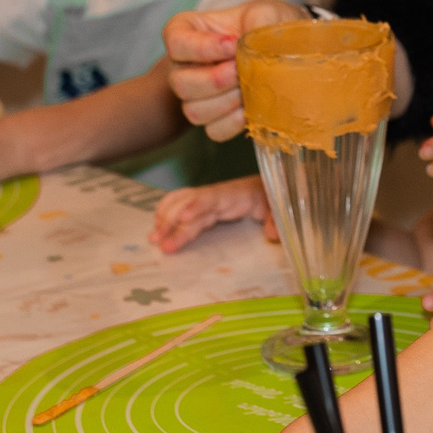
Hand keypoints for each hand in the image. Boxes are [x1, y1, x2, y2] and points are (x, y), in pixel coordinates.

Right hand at [149, 176, 274, 252]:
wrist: (268, 188)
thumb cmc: (271, 200)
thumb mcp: (279, 209)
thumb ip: (277, 220)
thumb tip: (271, 234)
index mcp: (235, 195)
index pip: (211, 198)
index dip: (197, 206)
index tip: (184, 217)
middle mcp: (216, 195)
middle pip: (189, 205)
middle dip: (173, 222)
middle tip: (160, 243)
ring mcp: (208, 199)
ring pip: (180, 204)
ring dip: (165, 218)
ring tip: (153, 239)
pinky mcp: (204, 205)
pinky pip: (180, 204)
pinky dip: (167, 212)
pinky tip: (158, 226)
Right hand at [162, 0, 312, 141]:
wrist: (286, 46)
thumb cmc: (267, 23)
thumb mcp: (265, 11)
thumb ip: (258, 21)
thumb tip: (250, 48)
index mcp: (187, 30)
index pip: (176, 42)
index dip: (202, 48)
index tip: (232, 44)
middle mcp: (184, 65)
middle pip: (179, 82)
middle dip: (214, 80)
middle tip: (241, 71)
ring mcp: (196, 94)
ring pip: (193, 110)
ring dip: (225, 102)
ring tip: (250, 87)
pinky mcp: (215, 117)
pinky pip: (213, 130)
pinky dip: (234, 122)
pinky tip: (251, 107)